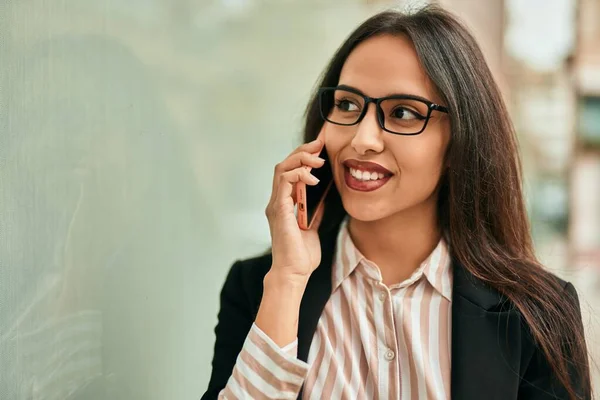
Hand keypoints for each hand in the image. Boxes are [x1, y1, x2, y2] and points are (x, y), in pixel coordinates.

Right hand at [265, 138, 325, 282]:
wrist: (295, 273)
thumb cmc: (302, 256)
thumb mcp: (313, 228)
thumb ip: (314, 212)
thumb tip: (323, 199)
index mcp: (284, 204)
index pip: (290, 172)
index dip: (303, 157)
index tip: (320, 148)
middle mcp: (277, 201)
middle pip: (284, 165)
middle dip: (303, 151)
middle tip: (320, 144)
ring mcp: (276, 205)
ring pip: (282, 169)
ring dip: (301, 160)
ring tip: (318, 161)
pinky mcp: (279, 210)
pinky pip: (285, 182)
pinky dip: (299, 175)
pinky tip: (314, 179)